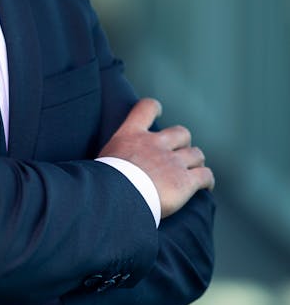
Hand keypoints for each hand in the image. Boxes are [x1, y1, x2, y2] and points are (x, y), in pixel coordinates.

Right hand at [98, 98, 214, 218]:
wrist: (116, 197)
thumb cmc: (101, 183)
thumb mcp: (100, 161)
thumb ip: (111, 158)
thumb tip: (96, 171)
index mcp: (131, 135)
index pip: (146, 108)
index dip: (155, 107)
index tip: (159, 110)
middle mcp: (154, 144)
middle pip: (181, 133)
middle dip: (183, 142)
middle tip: (179, 156)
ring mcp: (172, 162)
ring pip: (196, 154)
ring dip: (196, 162)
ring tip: (194, 172)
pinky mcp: (185, 181)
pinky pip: (205, 176)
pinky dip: (207, 180)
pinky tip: (206, 188)